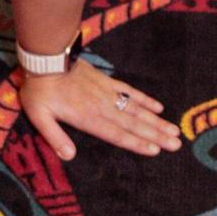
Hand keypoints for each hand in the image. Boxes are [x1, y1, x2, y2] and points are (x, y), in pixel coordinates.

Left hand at [20, 60, 182, 159]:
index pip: (117, 134)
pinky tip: (158, 107)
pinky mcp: (106, 81)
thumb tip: (69, 157)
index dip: (137, 143)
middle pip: (133, 124)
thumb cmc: (39, 90)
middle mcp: (102, 107)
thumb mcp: (40, 117)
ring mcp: (107, 93)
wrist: (46, 58)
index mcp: (88, 118)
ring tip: (174, 130)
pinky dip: (144, 99)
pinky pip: (129, 91)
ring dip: (156, 121)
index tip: (156, 150)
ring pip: (136, 110)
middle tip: (177, 144)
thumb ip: (55, 137)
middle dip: (156, 135)